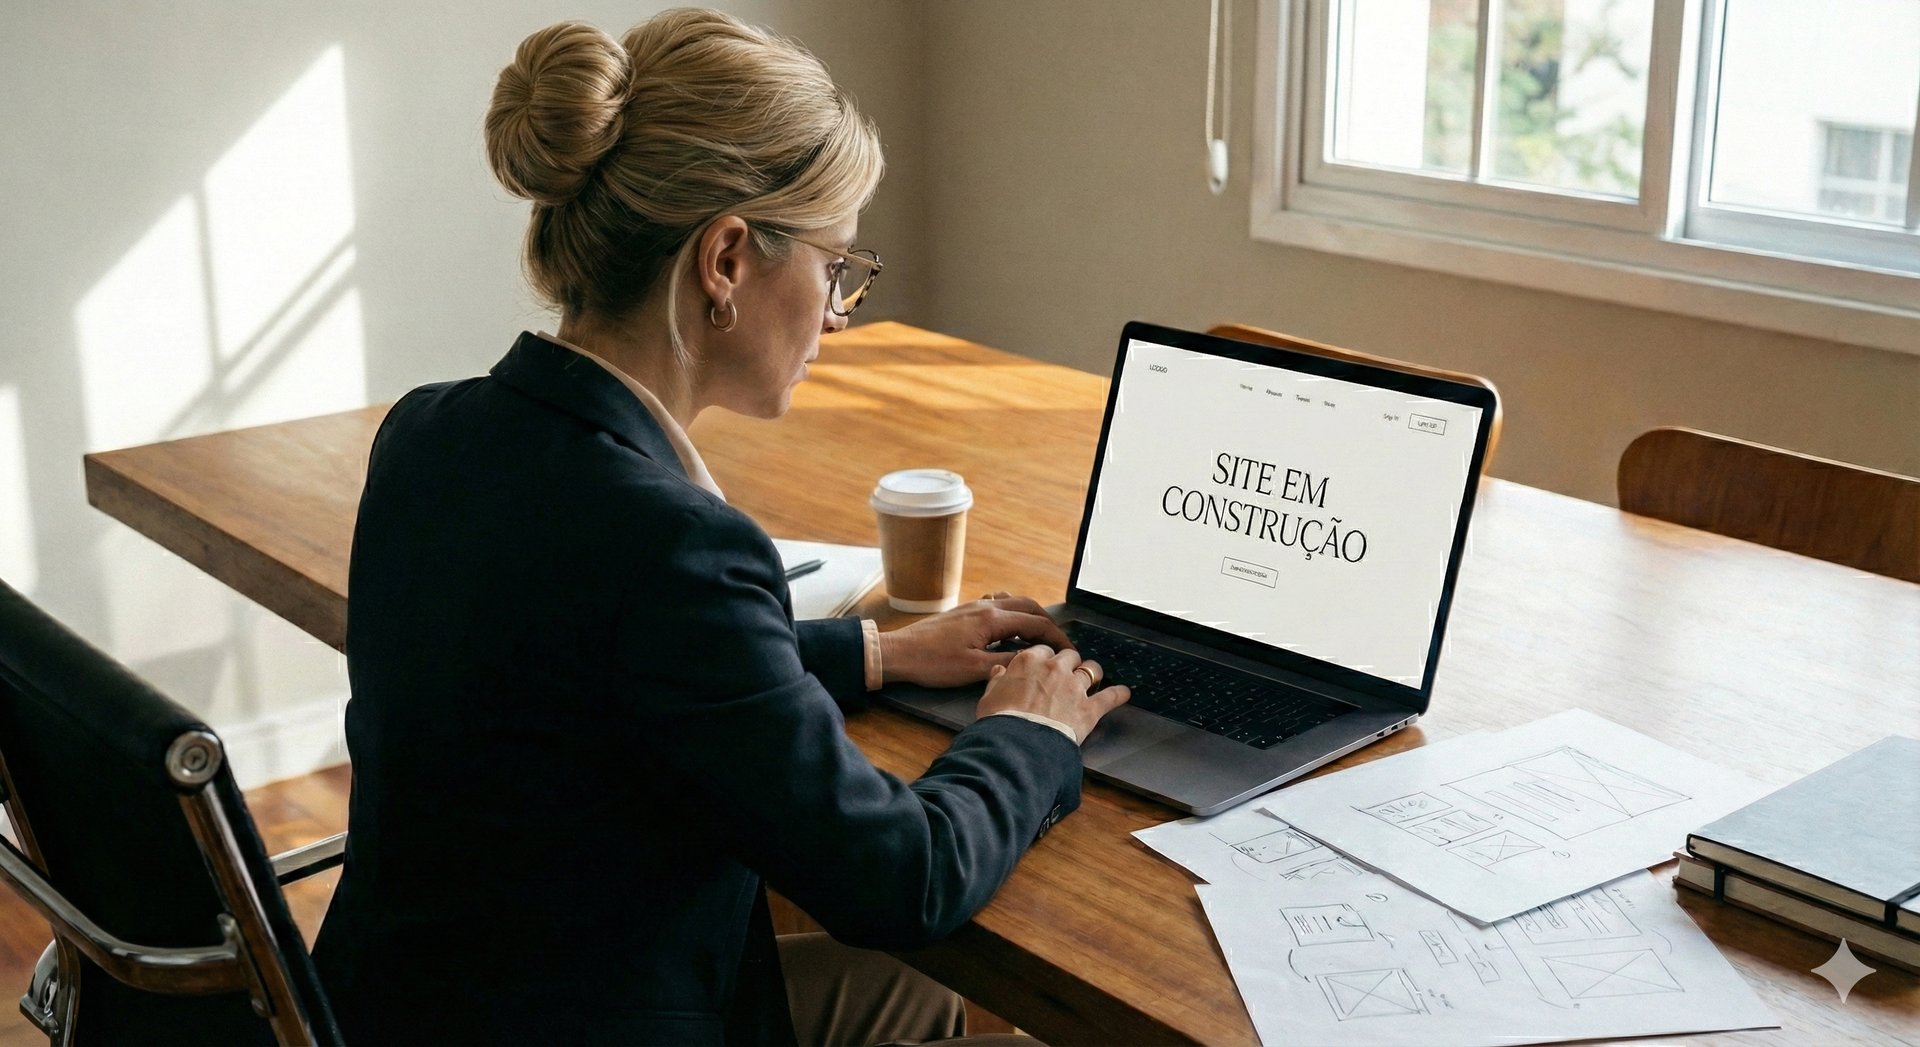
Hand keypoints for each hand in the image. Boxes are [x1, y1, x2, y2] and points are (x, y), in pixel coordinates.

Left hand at [878, 593, 1073, 688]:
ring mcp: (974, 606)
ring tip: (1041, 636)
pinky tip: (1010, 626)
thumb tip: (1034, 661)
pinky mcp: (965, 612)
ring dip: (1032, 616)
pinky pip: (998, 604)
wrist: (899, 652)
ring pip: (1014, 603)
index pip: (1036, 624)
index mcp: (992, 619)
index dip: (1057, 638)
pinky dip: (1013, 613)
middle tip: (1060, 644)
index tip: (1069, 652)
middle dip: (1049, 624)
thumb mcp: (974, 670)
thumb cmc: (932, 663)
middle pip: (1030, 607)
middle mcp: (986, 607)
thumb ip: (1007, 663)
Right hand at [976, 644, 1130, 744]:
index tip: (1043, 665)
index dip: (1044, 659)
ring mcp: (1074, 687)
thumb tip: (999, 671)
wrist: (1018, 744)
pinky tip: (1125, 693)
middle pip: (1068, 656)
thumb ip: (997, 681)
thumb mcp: (988, 697)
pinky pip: (1110, 697)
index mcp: (1029, 662)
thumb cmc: (1000, 722)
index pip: (1042, 650)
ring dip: (1092, 673)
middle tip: (1066, 672)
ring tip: (1093, 676)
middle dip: (1068, 663)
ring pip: (1091, 669)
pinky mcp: (1089, 708)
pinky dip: (1119, 695)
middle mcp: (1055, 668)